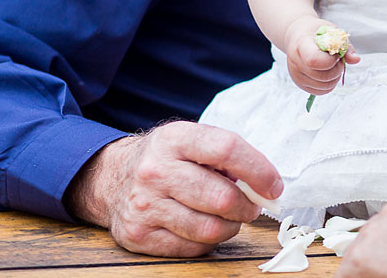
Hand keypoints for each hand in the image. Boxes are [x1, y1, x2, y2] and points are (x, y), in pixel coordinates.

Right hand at [65, 121, 281, 256]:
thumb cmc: (169, 159)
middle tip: (251, 206)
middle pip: (221, 197)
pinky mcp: (138, 235)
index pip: (227, 149)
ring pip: (209, 228)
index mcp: (175, 138)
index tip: (274, 186)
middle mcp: (155, 170)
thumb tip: (266, 186)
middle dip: (247, 207)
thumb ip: (229, 156)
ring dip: (230, 226)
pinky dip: (209, 242)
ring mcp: (145, 205)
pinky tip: (206, 227)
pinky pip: (191, 247)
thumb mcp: (193, 141)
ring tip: (229, 217)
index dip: (259, 170)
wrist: (112, 178)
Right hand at [283, 16, 360, 93]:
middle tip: (336, 59)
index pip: (314, 61)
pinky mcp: (300, 84)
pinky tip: (328, 72)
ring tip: (331, 65)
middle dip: (337, 69)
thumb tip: (356, 60)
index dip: (331, 60)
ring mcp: (296, 75)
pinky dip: (329, 84)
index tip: (334, 52)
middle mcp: (296, 62)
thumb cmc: (316, 32)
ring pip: (324, 87)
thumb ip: (345, 46)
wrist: (298, 35)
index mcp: (302, 45)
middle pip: (323, 77)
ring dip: (335, 77)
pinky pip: (321, 91)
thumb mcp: (332, 32)